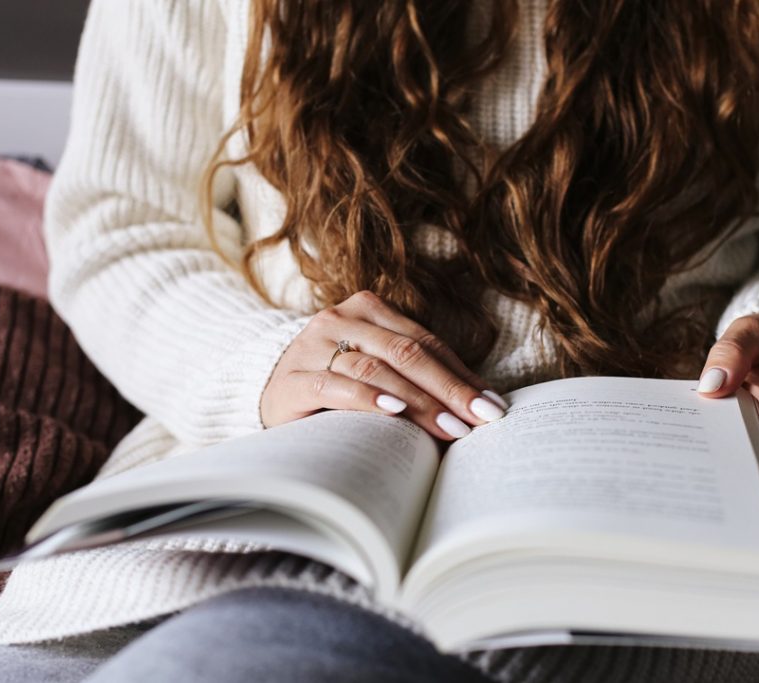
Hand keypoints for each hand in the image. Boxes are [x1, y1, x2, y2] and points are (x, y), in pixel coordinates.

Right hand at [261, 290, 507, 439]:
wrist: (266, 393)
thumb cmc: (335, 386)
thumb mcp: (377, 372)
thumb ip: (417, 379)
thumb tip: (477, 407)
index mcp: (369, 309)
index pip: (426, 341)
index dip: (462, 374)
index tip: (492, 406)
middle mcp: (341, 318)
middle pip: (408, 352)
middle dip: (450, 389)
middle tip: (481, 419)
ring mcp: (314, 345)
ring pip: (378, 368)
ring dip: (419, 401)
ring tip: (450, 427)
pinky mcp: (294, 376)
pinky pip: (337, 385)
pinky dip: (369, 398)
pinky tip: (394, 411)